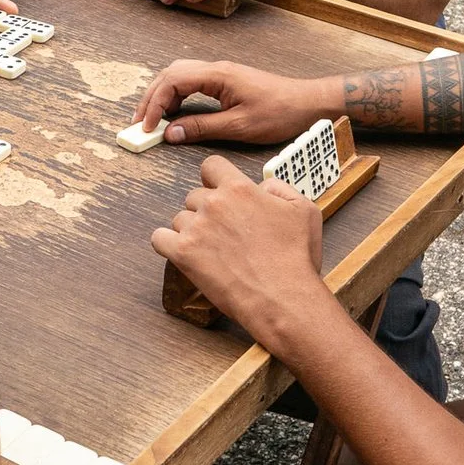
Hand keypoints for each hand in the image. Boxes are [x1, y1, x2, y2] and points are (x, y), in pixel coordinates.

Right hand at [132, 60, 336, 146]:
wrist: (307, 102)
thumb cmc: (280, 112)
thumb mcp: (240, 126)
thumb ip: (203, 128)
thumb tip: (172, 133)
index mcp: (218, 75)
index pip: (172, 81)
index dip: (154, 104)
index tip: (147, 127)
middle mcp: (216, 69)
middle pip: (170, 74)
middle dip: (151, 97)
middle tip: (139, 122)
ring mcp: (220, 73)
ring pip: (179, 75)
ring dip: (162, 95)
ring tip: (153, 119)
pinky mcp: (225, 80)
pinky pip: (191, 81)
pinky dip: (176, 95)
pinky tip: (175, 112)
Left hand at [151, 157, 329, 347]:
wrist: (283, 298)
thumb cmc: (295, 258)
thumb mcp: (304, 210)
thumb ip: (280, 188)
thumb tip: (261, 186)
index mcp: (239, 188)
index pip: (211, 166)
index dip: (215, 179)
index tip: (219, 193)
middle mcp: (213, 203)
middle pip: (194, 196)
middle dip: (206, 211)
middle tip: (223, 233)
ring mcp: (195, 228)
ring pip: (179, 219)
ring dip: (190, 231)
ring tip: (211, 250)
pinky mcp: (183, 254)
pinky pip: (159, 239)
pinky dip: (168, 245)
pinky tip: (184, 253)